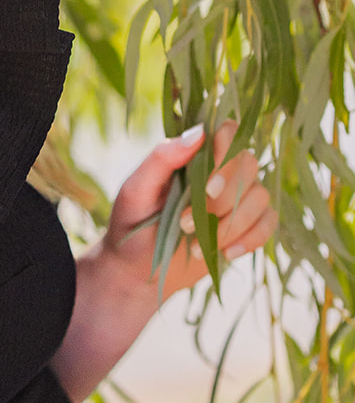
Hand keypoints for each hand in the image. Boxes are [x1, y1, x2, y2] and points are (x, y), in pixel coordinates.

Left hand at [101, 119, 277, 303]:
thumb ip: (162, 159)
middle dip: (222, 201)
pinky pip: (269, 223)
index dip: (227, 154)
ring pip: (260, 197)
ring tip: (197, 246)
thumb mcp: (136, 190)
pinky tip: (226, 253)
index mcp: (193, 154)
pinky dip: (250, 239)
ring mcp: (237, 196)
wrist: (138, 270)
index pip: (228, 132)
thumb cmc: (132, 224)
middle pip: (248, 166)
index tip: (208, 188)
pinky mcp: (247, 224)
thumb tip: (199, 132)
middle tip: (185, 224)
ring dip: (231, 226)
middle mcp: (220, 169)